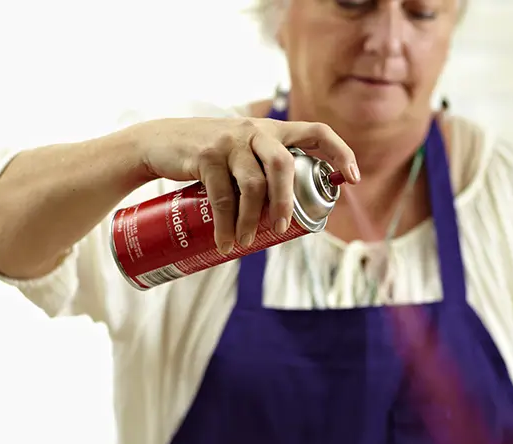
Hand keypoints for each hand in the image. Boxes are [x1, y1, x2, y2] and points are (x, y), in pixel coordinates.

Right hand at [135, 116, 360, 252]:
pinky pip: (221, 196)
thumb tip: (288, 223)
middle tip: (282, 228)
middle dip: (287, 201)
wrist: (158, 143)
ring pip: (253, 185)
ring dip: (252, 220)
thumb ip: (264, 174)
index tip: (354, 179)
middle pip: (283, 165)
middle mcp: (255, 132)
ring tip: (245, 243)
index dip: (340, 153)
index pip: (316, 132)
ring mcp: (229, 142)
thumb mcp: (243, 155)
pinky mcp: (205, 155)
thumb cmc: (211, 157)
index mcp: (273, 131)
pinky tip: (226, 243)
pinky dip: (225, 225)